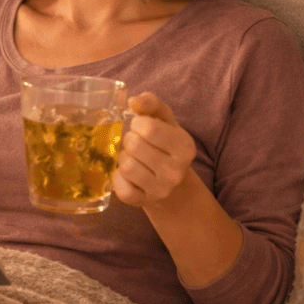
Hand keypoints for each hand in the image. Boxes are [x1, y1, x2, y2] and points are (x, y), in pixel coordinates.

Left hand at [113, 92, 196, 208]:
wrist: (171, 184)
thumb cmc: (163, 144)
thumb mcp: (163, 120)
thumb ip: (150, 103)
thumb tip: (133, 101)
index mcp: (185, 147)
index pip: (149, 128)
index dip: (137, 123)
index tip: (140, 127)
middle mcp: (176, 171)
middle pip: (134, 145)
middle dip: (129, 140)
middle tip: (136, 143)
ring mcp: (161, 190)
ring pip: (126, 165)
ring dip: (123, 157)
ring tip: (133, 157)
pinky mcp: (143, 202)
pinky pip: (120, 187)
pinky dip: (118, 177)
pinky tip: (128, 174)